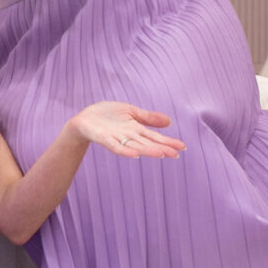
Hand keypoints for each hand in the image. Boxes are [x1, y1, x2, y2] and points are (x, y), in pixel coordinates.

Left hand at [71, 102, 186, 158]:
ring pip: (135, 147)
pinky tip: (135, 155)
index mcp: (136, 129)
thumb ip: (148, 118)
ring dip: (148, 151)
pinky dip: (125, 151)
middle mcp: (129, 136)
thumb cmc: (107, 116)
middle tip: (176, 154)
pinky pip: (116, 147)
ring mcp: (118, 138)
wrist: (85, 119)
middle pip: (148, 143)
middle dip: (162, 148)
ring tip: (161, 154)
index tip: (183, 147)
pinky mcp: (105, 138)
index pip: (155, 137)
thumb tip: (169, 122)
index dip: (168, 142)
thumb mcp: (131, 112)